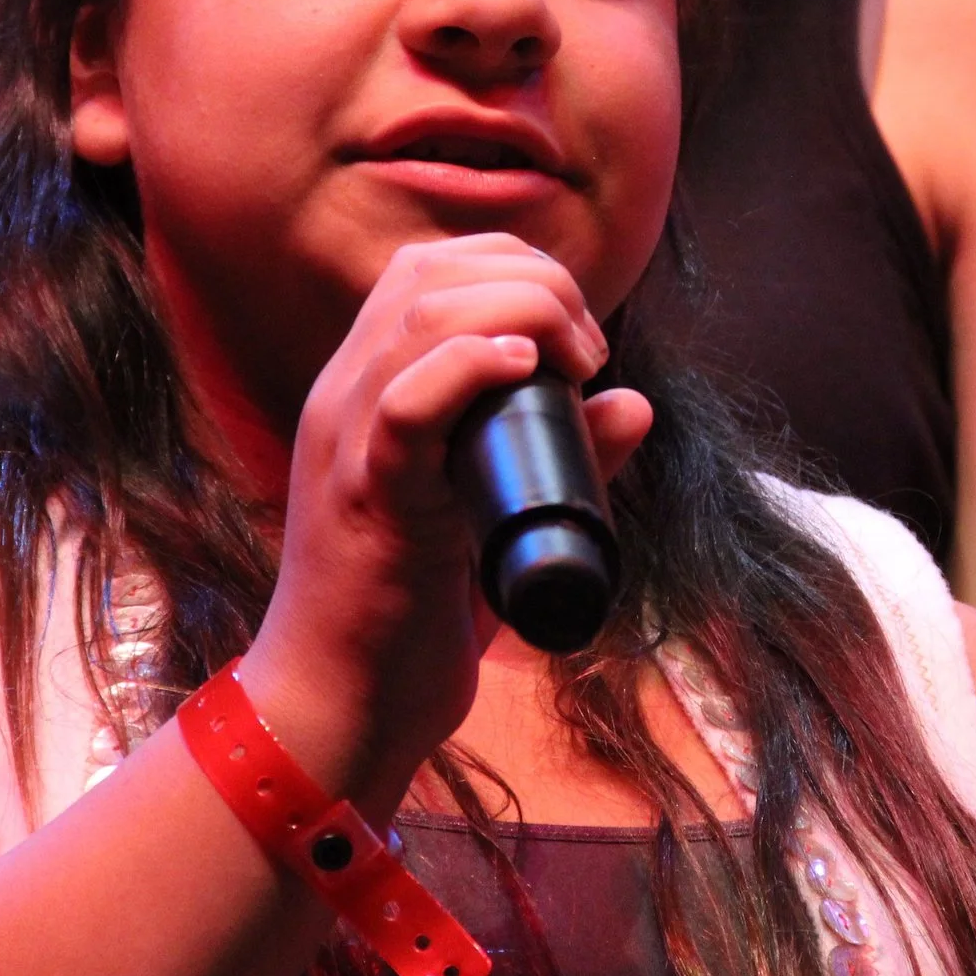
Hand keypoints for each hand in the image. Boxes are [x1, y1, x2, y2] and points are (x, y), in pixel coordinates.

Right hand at [236, 235, 651, 815]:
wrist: (340, 708)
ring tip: (574, 361)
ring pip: (421, 317)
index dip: (517, 269)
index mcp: (364, 389)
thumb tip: (635, 404)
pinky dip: (467, 367)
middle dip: (532, 281)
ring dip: (520, 313)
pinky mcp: (365, 497)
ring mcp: (346, 441)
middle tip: (588, 351)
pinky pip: (404, 401)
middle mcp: (343, 396)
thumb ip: (560, 456)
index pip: (428, 267)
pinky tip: (522, 365)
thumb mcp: (494, 515)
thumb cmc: (413, 614)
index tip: (579, 335)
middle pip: (430, 271)